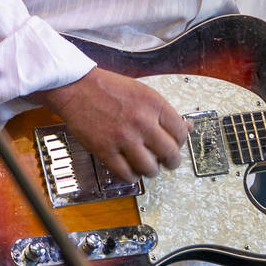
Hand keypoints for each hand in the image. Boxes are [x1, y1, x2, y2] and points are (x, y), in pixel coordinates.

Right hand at [37, 68, 190, 180]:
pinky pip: (126, 174)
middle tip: (168, 162)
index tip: (176, 145)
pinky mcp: (105, 151)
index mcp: (154, 104)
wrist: (78, 88)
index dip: (181, 142)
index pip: (180, 133)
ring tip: (148, 166)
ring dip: (152, 170)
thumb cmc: (110, 88)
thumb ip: (164, 112)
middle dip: (172, 161)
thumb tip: (186, 127)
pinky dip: (132, 176)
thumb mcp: (144, 92)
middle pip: (169, 153)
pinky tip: (131, 170)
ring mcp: (124, 138)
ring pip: (150, 168)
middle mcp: (142, 122)